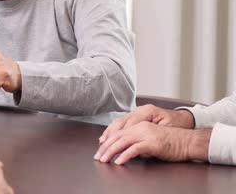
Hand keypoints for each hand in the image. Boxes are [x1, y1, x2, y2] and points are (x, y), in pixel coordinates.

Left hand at [94, 122, 209, 164]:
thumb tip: (124, 151)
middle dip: (105, 147)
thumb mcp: (150, 139)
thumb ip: (137, 142)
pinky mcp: (153, 143)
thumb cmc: (171, 142)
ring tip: (104, 160)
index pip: (118, 132)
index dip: (107, 141)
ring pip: (123, 142)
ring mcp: (146, 134)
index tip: (100, 150)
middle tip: (98, 157)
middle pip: (117, 136)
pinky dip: (125, 155)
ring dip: (111, 151)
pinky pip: (135, 149)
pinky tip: (119, 162)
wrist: (188, 141)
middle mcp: (140, 128)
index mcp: (139, 125)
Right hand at [99, 104, 194, 143]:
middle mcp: (139, 110)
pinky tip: (107, 138)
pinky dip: (112, 131)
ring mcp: (136, 112)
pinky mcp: (135, 116)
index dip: (120, 136)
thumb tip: (140, 150)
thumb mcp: (167, 131)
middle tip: (103, 149)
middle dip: (110, 137)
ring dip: (109, 134)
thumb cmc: (177, 125)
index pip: (129, 124)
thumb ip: (152, 139)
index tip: (113, 147)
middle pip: (120, 123)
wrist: (183, 118)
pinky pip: (120, 123)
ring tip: (101, 145)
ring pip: (118, 122)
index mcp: (147, 111)